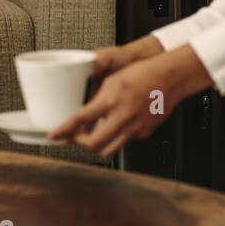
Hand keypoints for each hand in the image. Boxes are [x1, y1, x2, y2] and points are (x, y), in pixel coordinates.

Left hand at [47, 45, 213, 157]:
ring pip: (108, 151)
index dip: (63, 130)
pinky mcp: (143, 134)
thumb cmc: (144, 74)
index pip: (80, 120)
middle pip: (93, 144)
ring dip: (96, 146)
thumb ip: (97, 98)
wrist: (171, 77)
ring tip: (90, 137)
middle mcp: (122, 117)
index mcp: (112, 100)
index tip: (53, 135)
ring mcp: (134, 129)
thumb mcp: (113, 80)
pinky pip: (123, 142)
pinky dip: (114, 138)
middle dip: (79, 144)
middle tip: (74, 137)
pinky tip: (114, 127)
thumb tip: (82, 113)